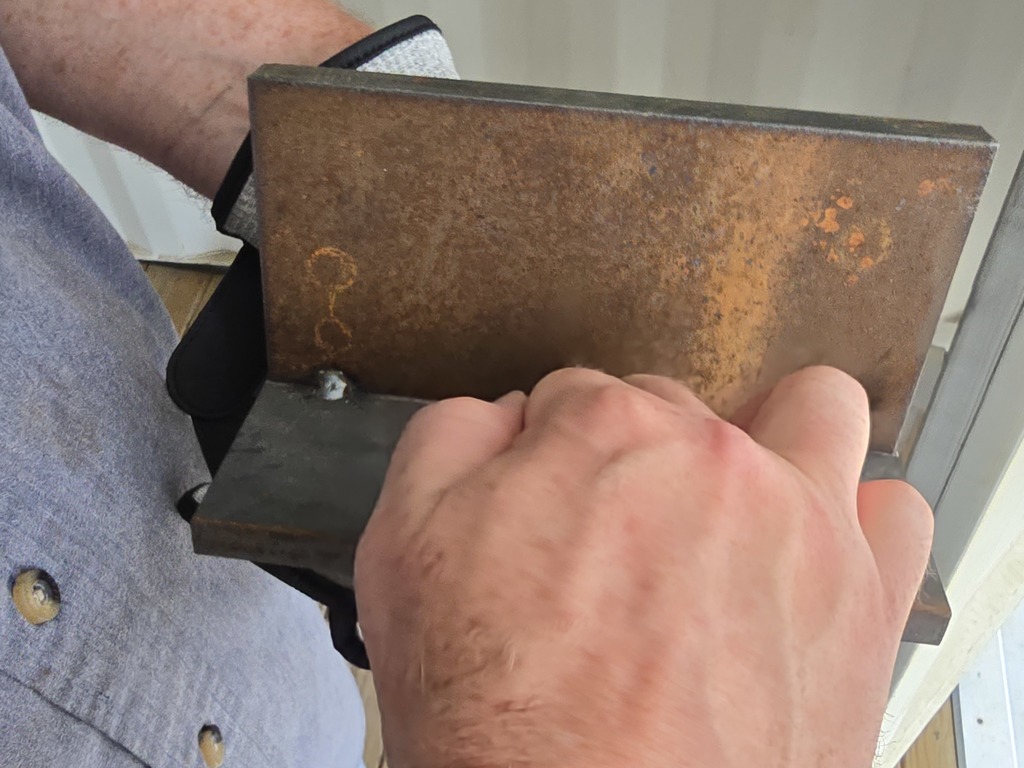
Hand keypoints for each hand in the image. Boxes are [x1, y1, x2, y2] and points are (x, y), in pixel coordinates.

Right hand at [354, 366, 932, 767]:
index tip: (553, 503)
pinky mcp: (857, 598)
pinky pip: (892, 512)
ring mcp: (795, 521)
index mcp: (602, 431)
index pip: (576, 396)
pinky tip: (809, 551)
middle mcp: (707, 459)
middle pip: (674, 408)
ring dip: (770, 438)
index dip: (552, 452)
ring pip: (806, 412)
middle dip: (639, 459)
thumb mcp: (403, 548)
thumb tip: (498, 416)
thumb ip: (450, 441)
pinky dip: (855, 518)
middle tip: (617, 538)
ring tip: (732, 502)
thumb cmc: (499, 717)